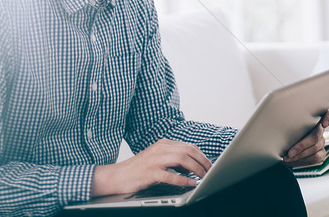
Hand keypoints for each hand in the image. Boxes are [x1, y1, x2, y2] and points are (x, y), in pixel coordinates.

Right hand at [91, 139, 211, 196]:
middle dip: (202, 161)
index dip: (201, 155)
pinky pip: (171, 175)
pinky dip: (183, 179)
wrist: (118, 175)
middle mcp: (160, 149)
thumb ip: (173, 159)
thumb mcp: (157, 158)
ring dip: (196, 169)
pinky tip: (191, 183)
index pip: (188, 146)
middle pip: (188, 151)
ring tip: (203, 177)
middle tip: (210, 171)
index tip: (209, 164)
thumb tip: (191, 166)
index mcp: (163, 144)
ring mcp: (155, 160)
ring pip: (182, 160)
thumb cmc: (138, 169)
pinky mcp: (150, 173)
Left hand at [283, 109, 328, 165]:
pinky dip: (303, 160)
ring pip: (315, 148)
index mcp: (313, 119)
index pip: (328, 114)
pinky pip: (315, 157)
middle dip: (302, 145)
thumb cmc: (286, 133)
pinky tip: (294, 160)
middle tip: (290, 152)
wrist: (286, 148)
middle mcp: (320, 130)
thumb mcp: (287, 124)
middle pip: (316, 135)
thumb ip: (289, 119)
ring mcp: (321, 142)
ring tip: (288, 158)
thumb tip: (277, 113)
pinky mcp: (321, 153)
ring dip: (300, 155)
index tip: (324, 123)